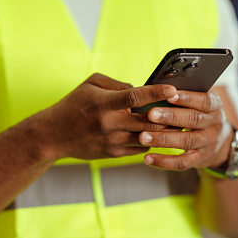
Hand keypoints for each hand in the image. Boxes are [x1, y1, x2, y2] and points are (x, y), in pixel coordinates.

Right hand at [31, 73, 177, 160]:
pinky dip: (152, 140)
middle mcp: (109, 124)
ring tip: (178, 122)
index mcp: (103, 104)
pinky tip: (159, 133)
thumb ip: (118, 84)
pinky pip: (141, 148)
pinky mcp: (114, 154)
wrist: (53, 136)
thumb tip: (142, 90)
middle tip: (183, 109)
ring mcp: (112, 142)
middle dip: (169, 116)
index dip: (156, 92)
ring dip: (165, 130)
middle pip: (149, 121)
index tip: (173, 90)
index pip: (135, 97)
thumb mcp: (91, 84)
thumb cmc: (74, 105)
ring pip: (149, 137)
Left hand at [138, 90, 233, 170]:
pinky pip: (183, 162)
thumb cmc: (202, 113)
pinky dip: (165, 161)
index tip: (170, 95)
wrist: (222, 139)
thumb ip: (185, 95)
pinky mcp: (200, 158)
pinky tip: (148, 158)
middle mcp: (214, 124)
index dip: (187, 98)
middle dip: (170, 117)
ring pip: (186, 141)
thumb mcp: (201, 101)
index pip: (203, 101)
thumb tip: (159, 88)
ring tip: (144, 136)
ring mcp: (208, 142)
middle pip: (193, 120)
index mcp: (215, 105)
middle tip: (151, 114)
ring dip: (163, 139)